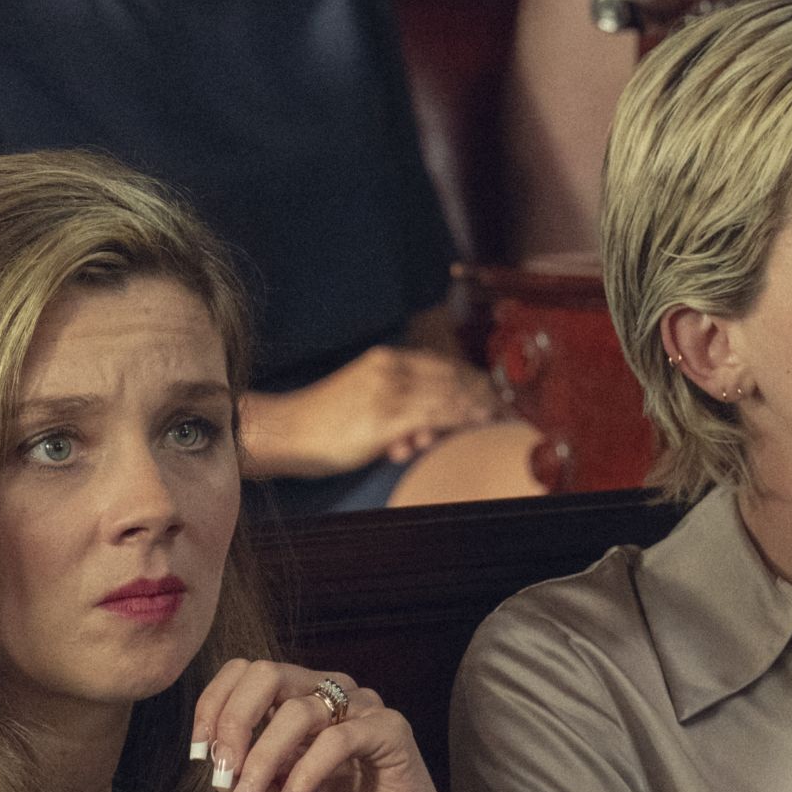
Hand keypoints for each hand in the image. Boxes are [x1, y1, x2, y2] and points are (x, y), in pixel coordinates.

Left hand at [193, 658, 463, 791]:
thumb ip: (242, 780)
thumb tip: (215, 764)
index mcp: (297, 697)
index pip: (244, 673)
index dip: (213, 706)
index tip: (200, 755)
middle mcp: (328, 691)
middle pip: (266, 673)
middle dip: (233, 722)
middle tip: (222, 771)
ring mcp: (361, 706)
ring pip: (297, 710)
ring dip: (262, 760)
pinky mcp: (389, 729)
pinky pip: (336, 740)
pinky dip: (302, 776)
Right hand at [244, 346, 502, 478]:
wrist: (285, 430)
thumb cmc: (319, 423)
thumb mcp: (362, 401)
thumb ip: (394, 408)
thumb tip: (423, 430)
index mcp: (385, 361)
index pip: (442, 365)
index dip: (472, 380)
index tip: (494, 394)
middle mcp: (391, 369)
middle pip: (452, 377)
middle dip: (484, 394)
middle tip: (507, 410)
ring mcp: (389, 392)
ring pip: (448, 394)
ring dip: (478, 407)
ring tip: (498, 419)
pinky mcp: (386, 417)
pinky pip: (434, 415)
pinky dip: (459, 418)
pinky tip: (476, 424)